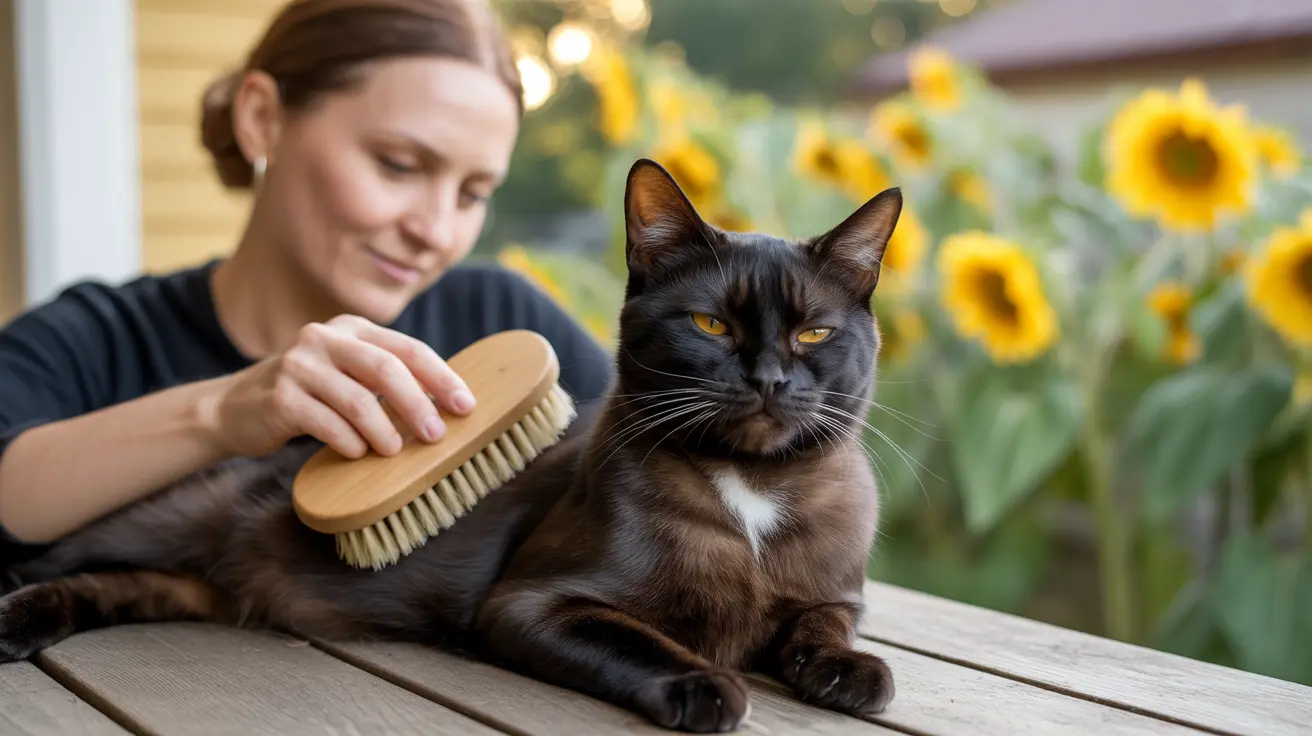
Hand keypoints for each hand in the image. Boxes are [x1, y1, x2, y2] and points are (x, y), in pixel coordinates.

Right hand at [208, 314, 474, 458]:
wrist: (233, 409)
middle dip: (418, 404)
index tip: (466, 406)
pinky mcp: (280, 396)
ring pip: (358, 399)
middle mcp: (325, 338)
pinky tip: (357, 454)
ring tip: (394, 452)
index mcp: (351, 329)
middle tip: (436, 435)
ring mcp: (299, 365)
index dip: (441, 377)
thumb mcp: (346, 374)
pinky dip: (348, 442)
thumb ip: (385, 378)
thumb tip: (446, 406)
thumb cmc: (308, 396)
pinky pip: (326, 422)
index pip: (408, 349)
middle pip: (387, 369)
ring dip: (384, 430)